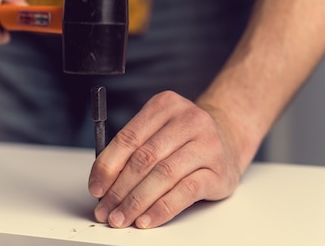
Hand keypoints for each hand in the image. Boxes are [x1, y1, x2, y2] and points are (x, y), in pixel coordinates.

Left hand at [88, 91, 242, 228]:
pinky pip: (185, 192)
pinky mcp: (219, 171)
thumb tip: (102, 181)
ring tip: (122, 217)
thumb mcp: (158, 130)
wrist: (229, 138)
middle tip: (106, 209)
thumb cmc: (185, 137)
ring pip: (163, 175)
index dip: (108, 166)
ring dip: (137, 202)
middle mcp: (188, 120)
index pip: (129, 137)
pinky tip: (147, 219)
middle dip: (120, 189)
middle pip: (145, 158)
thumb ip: (133, 148)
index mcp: (165, 105)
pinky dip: (162, 209)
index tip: (96, 187)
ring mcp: (207, 144)